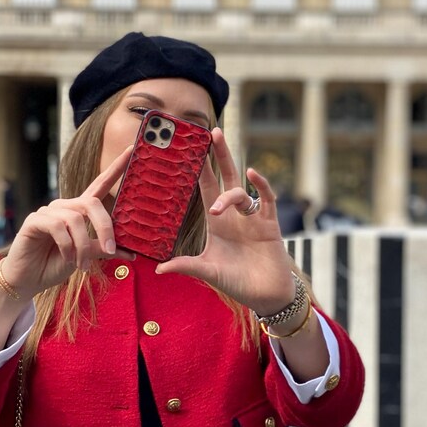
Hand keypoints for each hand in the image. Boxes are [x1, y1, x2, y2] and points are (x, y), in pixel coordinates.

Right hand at [1, 146, 133, 300]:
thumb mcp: (86, 257)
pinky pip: (57, 227)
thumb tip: (131, 252)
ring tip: (82, 264)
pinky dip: (67, 245)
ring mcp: (48, 212)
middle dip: (105, 227)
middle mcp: (64, 207)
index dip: (115, 168)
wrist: (29, 280)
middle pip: (92, 203)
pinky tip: (67, 258)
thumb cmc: (56, 265)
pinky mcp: (34, 221)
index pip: (100, 184)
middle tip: (110, 250)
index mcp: (79, 211)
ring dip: (83, 246)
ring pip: (76, 219)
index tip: (132, 150)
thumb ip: (103, 249)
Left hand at [156, 128, 294, 314]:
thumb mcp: (207, 272)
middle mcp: (234, 215)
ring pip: (240, 190)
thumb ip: (185, 266)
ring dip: (228, 196)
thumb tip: (157, 268)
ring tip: (218, 210)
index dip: (199, 169)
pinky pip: (266, 198)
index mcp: (217, 223)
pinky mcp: (269, 224)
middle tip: (212, 131)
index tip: (190, 149)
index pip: (205, 188)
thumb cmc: (237, 282)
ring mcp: (252, 218)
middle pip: (225, 177)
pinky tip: (252, 174)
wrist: (266, 296)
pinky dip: (261, 184)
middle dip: (219, 155)